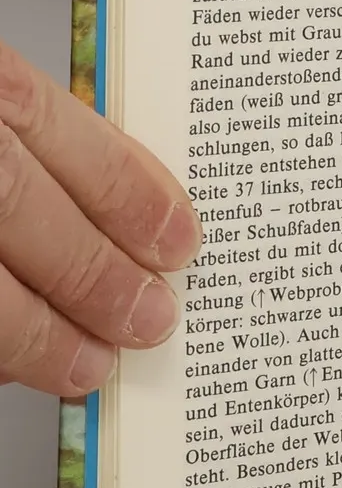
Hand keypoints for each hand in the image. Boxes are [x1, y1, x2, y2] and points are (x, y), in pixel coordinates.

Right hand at [0, 40, 199, 395]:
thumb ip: (24, 135)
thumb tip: (131, 201)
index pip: (44, 120)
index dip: (124, 186)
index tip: (178, 238)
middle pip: (8, 203)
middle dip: (92, 271)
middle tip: (150, 318)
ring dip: (32, 335)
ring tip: (89, 364)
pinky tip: (9, 366)